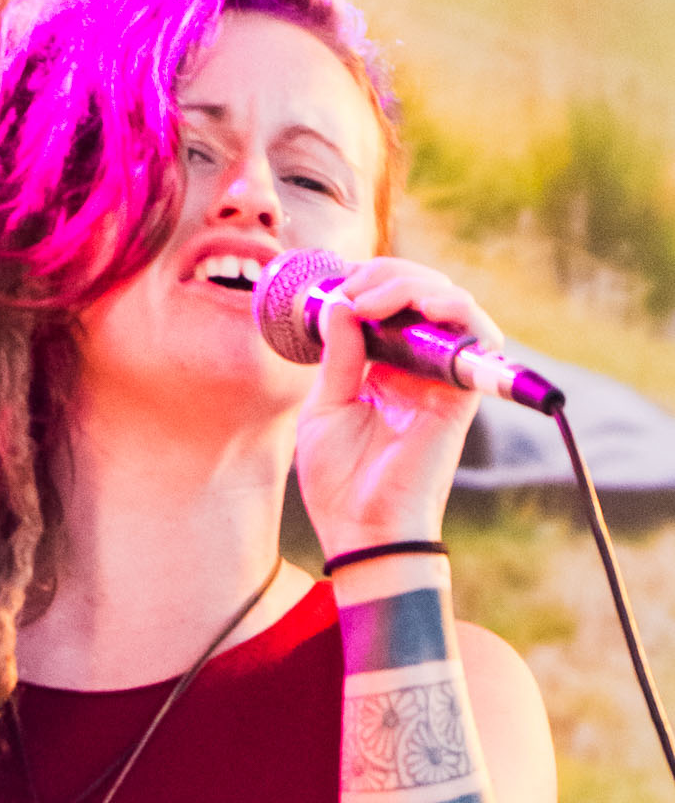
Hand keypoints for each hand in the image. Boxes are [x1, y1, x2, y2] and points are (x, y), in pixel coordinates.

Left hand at [293, 258, 498, 557]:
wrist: (359, 527)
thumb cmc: (338, 478)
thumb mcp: (325, 405)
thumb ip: (338, 354)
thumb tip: (339, 301)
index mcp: (386, 367)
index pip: (393, 303)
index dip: (369, 281)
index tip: (334, 287)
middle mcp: (419, 367)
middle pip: (423, 292)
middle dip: (387, 275)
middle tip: (350, 287)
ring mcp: (443, 377)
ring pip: (451, 302)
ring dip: (412, 284)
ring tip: (369, 297)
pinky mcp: (462, 393)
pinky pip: (477, 335)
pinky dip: (451, 307)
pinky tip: (412, 306)